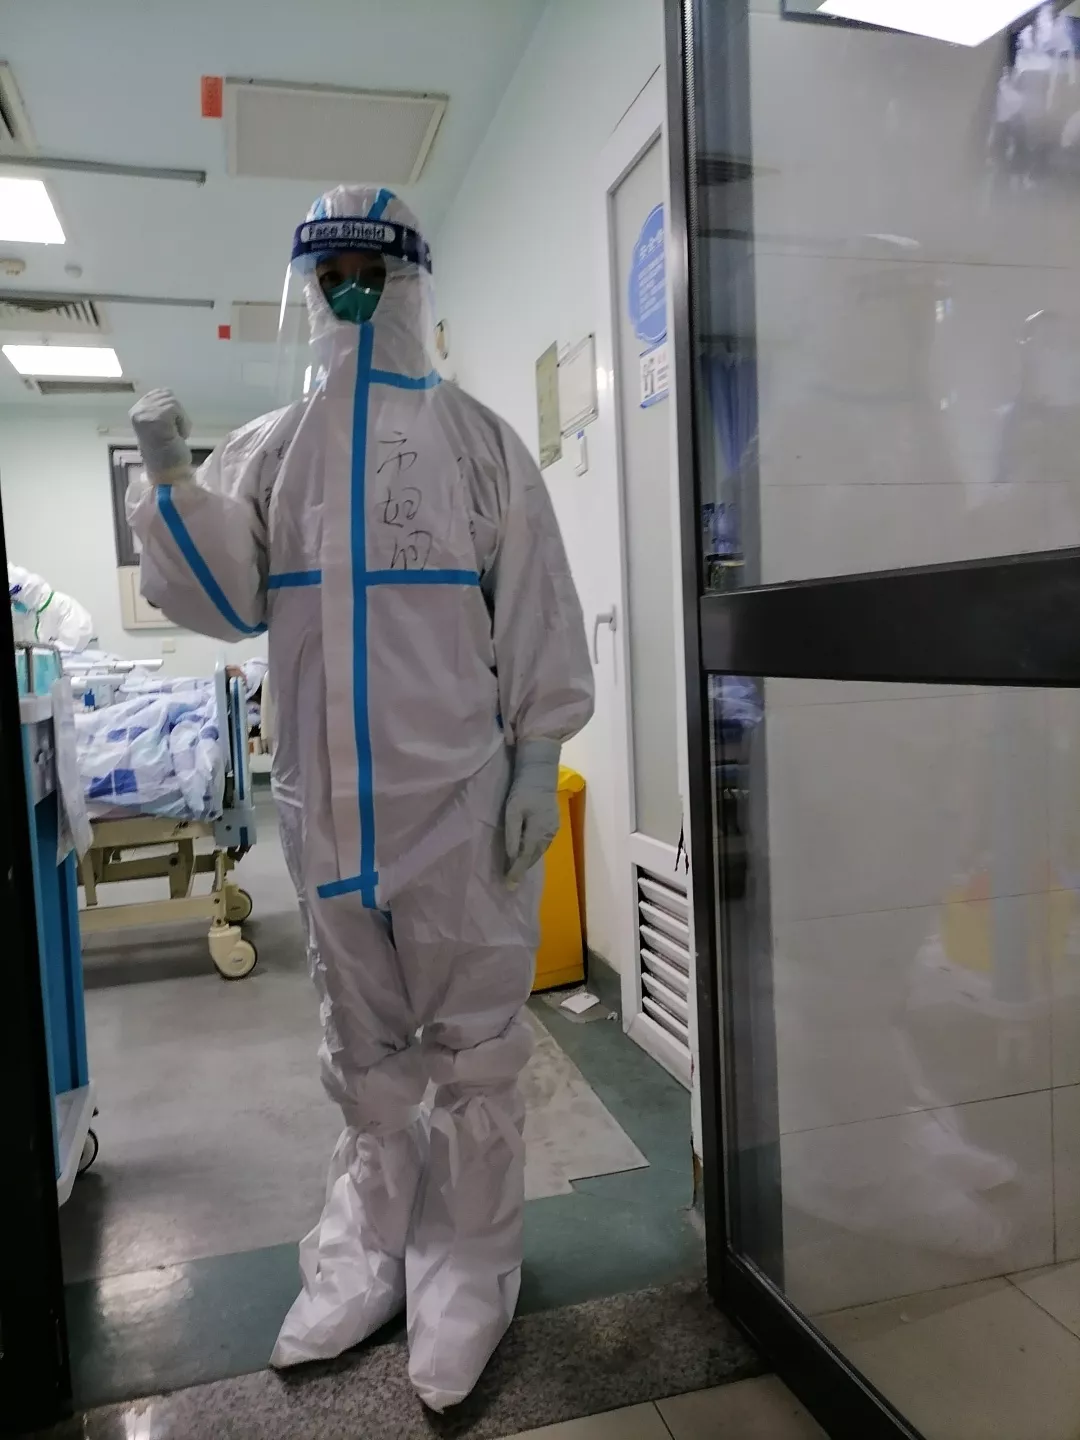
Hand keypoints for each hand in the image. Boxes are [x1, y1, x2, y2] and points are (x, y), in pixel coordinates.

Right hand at [130, 388, 192, 481]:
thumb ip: (159, 410)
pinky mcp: (157, 418)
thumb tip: (167, 392)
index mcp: (136, 411)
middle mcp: (138, 410)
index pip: (161, 393)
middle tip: (172, 435)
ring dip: (180, 420)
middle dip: (176, 415)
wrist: (169, 474)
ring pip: (174, 402)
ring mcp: (146, 414)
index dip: (172, 410)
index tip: (168, 430)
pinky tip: (177, 437)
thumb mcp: (159, 426)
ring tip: (174, 436)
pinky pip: (177, 410)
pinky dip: (183, 423)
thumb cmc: (167, 454)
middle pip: (168, 395)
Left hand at [504, 738, 560, 887]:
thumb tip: (513, 858)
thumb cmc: (522, 790)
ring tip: (517, 871)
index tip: (508, 885)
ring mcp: (553, 830)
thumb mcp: (512, 811)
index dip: (516, 872)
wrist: (540, 773)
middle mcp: (548, 834)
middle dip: (522, 870)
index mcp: (537, 831)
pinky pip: (543, 844)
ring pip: (539, 852)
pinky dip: (534, 852)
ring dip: (529, 862)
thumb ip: (512, 835)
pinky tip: (527, 853)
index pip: (525, 858)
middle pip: (533, 857)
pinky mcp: (554, 825)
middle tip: (510, 882)